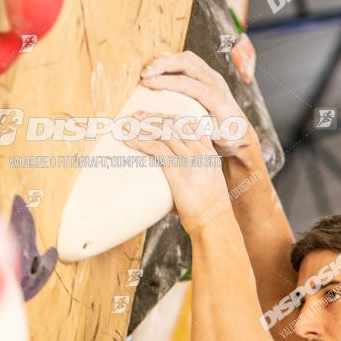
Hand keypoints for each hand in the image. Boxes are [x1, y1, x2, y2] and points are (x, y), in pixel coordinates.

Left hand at [125, 116, 231, 233]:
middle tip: (136, 116)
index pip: (191, 124)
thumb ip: (191, 177)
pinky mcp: (178, 169)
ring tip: (126, 126)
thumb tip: (168, 186)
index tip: (156, 116)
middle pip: (175, 124)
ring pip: (164, 132)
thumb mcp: (206, 188)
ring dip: (142, 127)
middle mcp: (201, 152)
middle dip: (153, 117)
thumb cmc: (207, 213)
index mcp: (210, 153)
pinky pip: (156, 148)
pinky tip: (129, 141)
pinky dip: (140, 142)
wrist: (214, 224)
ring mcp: (190, 159)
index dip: (171, 117)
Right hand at [140, 51, 257, 156]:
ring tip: (148, 69)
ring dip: (166, 60)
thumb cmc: (228, 140)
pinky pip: (188, 61)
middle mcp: (216, 82)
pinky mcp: (208, 75)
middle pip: (186, 63)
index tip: (146, 84)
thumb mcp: (224, 142)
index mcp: (216, 98)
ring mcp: (212, 76)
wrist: (241, 133)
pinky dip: (172, 61)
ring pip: (187, 58)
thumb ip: (215, 137)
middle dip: (163, 65)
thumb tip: (206, 136)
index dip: (165, 82)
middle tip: (143, 73)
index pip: (187, 83)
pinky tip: (158, 69)